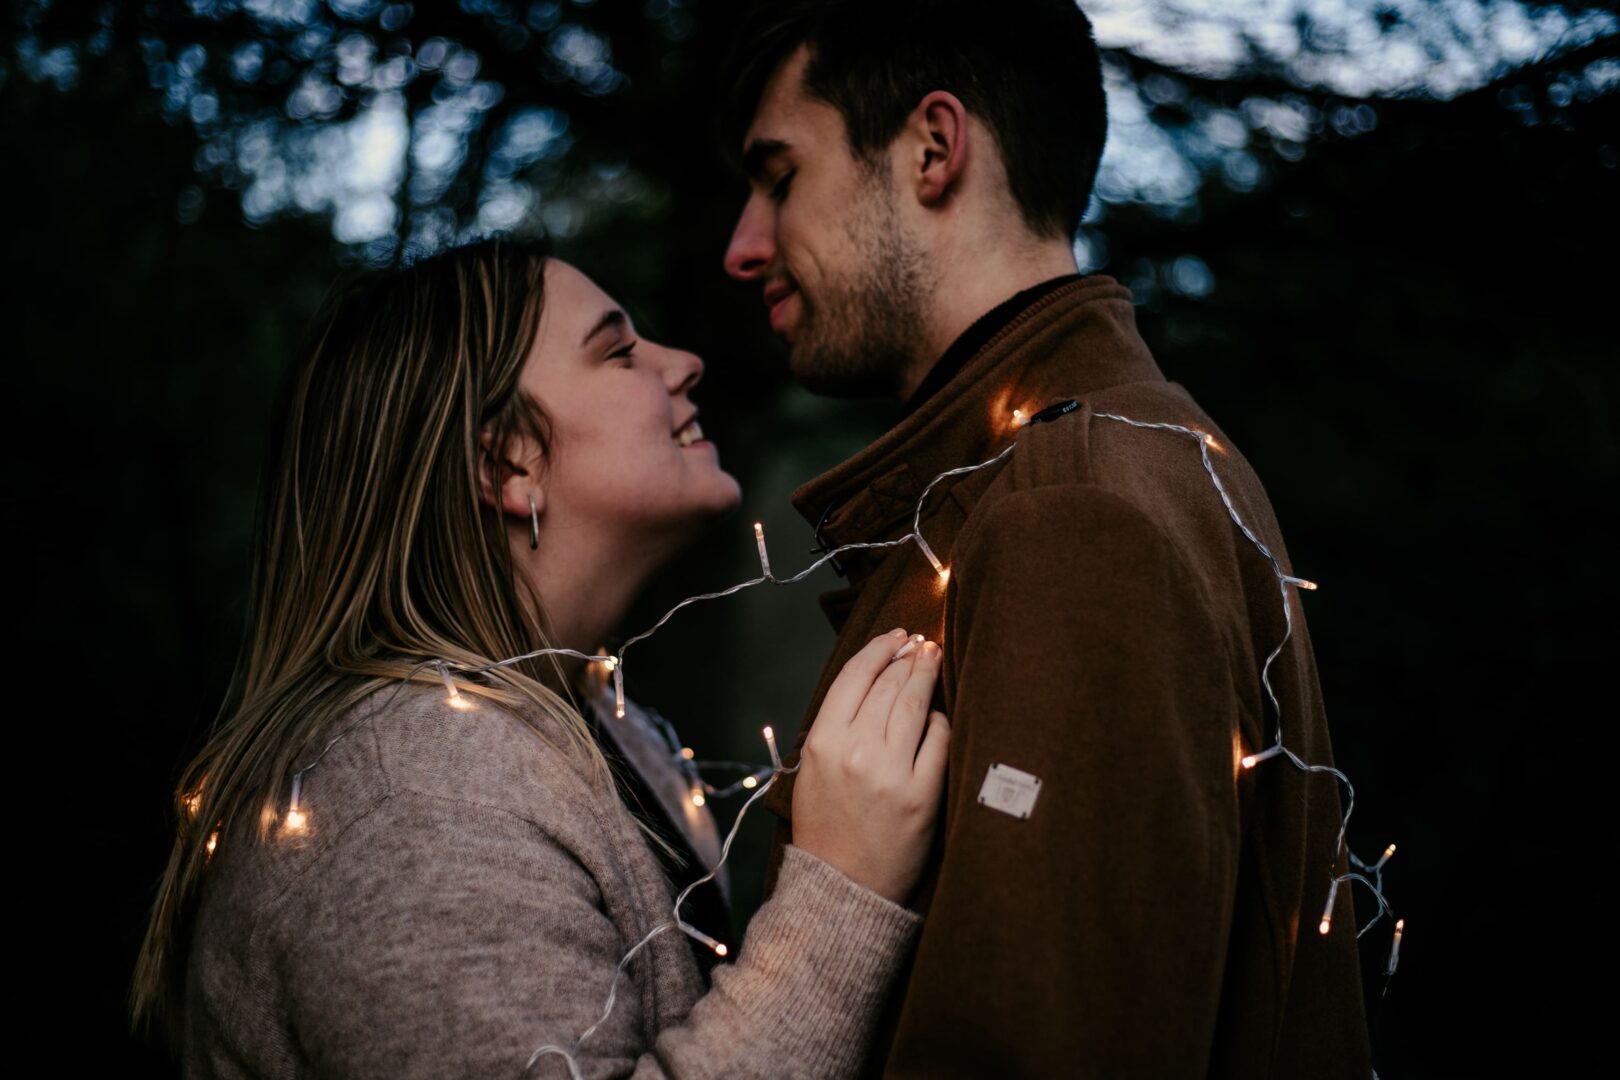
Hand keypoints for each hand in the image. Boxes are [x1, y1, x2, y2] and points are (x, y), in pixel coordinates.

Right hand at [791, 628, 950, 905]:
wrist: (842, 886)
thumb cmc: (827, 827)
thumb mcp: (812, 771)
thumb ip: (837, 727)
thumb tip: (875, 680)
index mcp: (822, 742)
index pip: (855, 676)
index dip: (879, 649)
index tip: (895, 637)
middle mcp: (855, 751)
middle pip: (888, 685)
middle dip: (908, 657)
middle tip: (922, 643)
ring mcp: (891, 772)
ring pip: (914, 705)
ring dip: (926, 676)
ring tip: (934, 658)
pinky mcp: (922, 794)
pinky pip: (939, 740)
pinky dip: (941, 721)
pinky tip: (940, 714)